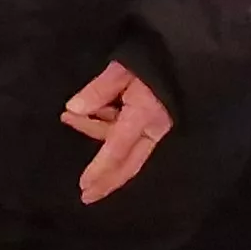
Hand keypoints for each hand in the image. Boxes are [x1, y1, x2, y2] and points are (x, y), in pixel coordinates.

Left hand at [61, 61, 175, 205]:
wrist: (179, 53)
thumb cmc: (150, 59)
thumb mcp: (121, 69)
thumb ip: (98, 91)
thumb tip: (74, 110)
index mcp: (144, 116)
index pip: (117, 150)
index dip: (100, 170)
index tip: (84, 186)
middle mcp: (153, 128)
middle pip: (127, 164)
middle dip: (107, 181)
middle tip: (86, 196)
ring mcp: (156, 127)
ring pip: (124, 146)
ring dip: (97, 135)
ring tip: (71, 117)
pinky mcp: (155, 123)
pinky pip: (128, 135)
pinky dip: (108, 129)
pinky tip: (92, 114)